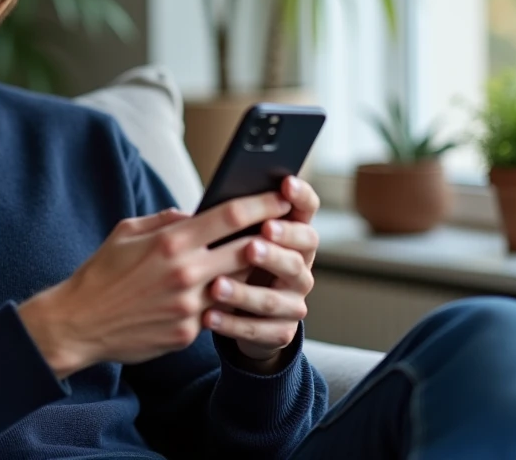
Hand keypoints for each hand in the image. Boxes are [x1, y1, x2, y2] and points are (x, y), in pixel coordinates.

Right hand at [17, 194, 292, 378]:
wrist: (79, 323)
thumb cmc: (101, 273)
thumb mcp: (126, 232)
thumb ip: (165, 219)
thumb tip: (193, 213)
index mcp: (170, 241)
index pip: (229, 216)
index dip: (261, 204)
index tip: (280, 196)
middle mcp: (185, 272)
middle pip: (247, 249)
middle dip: (272, 237)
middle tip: (289, 228)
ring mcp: (189, 306)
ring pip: (239, 283)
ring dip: (253, 272)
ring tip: (265, 260)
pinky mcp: (188, 333)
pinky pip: (218, 312)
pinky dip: (226, 301)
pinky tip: (230, 294)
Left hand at [207, 177, 320, 370]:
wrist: (237, 315)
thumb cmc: (228, 261)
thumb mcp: (227, 238)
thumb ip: (227, 221)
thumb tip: (211, 203)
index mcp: (291, 236)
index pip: (306, 210)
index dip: (300, 196)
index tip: (285, 184)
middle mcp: (300, 267)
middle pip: (298, 256)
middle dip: (275, 249)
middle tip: (251, 244)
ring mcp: (293, 302)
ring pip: (274, 297)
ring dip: (244, 292)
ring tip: (215, 285)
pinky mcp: (281, 331)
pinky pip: (260, 329)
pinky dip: (233, 324)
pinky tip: (208, 316)